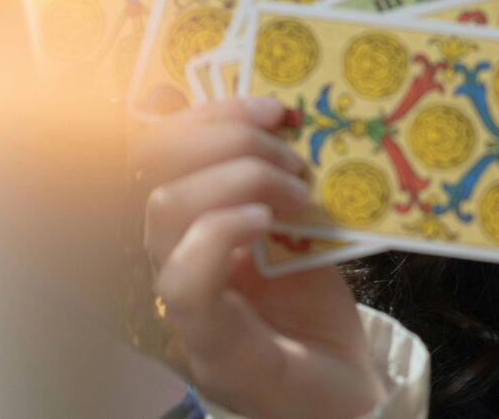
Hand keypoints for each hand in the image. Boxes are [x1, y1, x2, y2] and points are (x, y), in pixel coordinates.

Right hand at [137, 98, 386, 418]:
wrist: (344, 390)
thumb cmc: (315, 312)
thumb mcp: (297, 229)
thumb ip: (276, 183)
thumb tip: (279, 118)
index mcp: (188, 225)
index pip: (157, 149)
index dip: (208, 113)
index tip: (275, 108)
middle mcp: (171, 258)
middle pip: (154, 167)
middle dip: (228, 138)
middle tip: (292, 155)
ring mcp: (182, 303)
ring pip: (167, 210)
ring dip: (242, 178)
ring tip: (298, 192)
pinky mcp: (208, 345)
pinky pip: (186, 278)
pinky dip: (223, 232)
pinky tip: (268, 224)